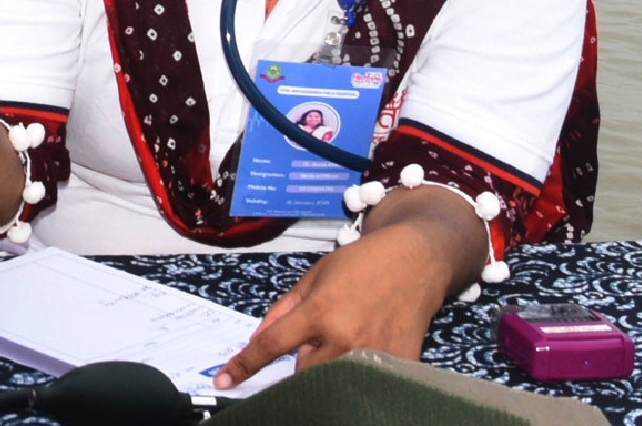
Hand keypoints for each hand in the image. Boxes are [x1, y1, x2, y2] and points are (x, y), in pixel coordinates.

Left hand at [214, 185, 484, 386]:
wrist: (417, 260)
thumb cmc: (363, 263)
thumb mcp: (315, 277)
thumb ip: (283, 310)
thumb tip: (257, 338)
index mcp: (319, 311)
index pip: (270, 346)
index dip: (244, 365)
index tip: (224, 380)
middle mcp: (343, 336)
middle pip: (300, 374)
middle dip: (297, 365)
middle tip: (313, 344)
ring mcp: (371, 355)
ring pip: (329, 382)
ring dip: (324, 371)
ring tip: (341, 342)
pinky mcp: (397, 365)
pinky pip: (364, 382)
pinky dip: (357, 374)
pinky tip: (366, 349)